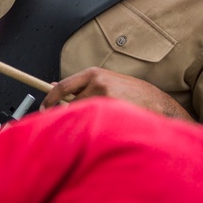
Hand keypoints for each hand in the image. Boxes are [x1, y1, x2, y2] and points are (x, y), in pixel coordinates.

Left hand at [42, 67, 191, 118]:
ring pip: (82, 115)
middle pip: (70, 104)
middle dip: (68, 115)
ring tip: (100, 123)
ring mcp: (105, 98)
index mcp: (94, 74)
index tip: (43, 108)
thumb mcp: (107, 82)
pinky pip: (94, 124)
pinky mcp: (112, 112)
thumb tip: (55, 86)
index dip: (50, 99)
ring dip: (84, 122)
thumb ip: (83, 85)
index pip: (63, 87)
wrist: (158, 104)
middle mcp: (98, 83)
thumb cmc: (132, 94)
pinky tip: (107, 127)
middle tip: (69, 123)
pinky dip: (95, 128)